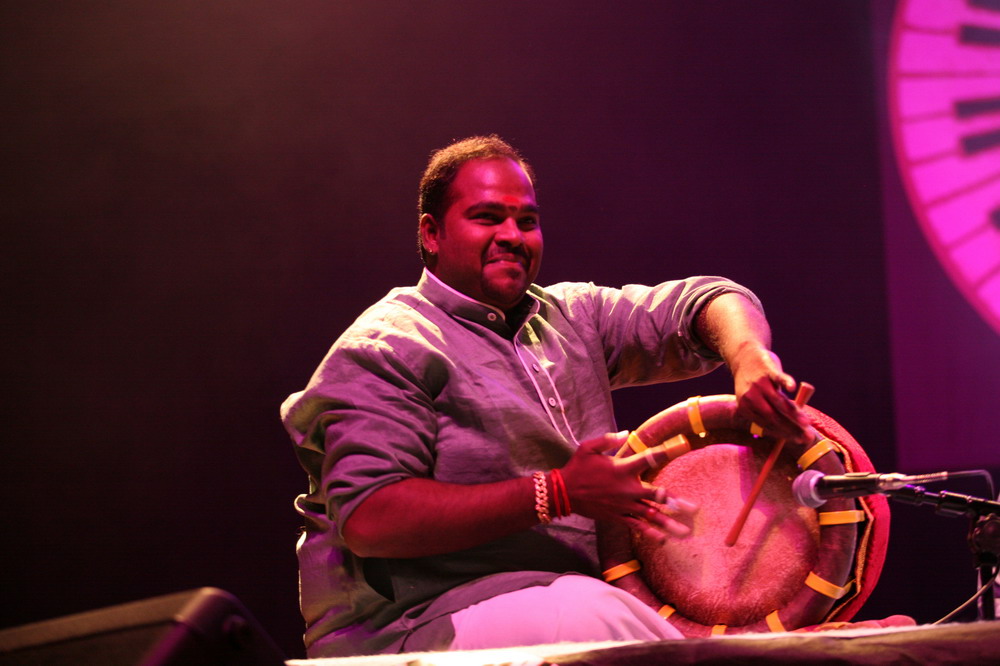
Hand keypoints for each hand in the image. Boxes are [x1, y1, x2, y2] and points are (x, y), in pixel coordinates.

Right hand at [559, 431, 697, 542]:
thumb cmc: (577, 467)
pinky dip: (649, 533)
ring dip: (668, 523)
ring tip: (685, 532)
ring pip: (650, 515)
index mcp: (622, 469)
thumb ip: (609, 440)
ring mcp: (623, 505)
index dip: (668, 450)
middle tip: (693, 508)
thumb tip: (627, 433)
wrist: (563, 493)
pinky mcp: (617, 517)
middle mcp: (627, 489)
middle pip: (657, 495)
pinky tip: (662, 539)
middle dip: (676, 502)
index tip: (685, 444)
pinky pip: (636, 526)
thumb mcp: (589, 447)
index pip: (649, 458)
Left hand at [730, 345, 810, 440]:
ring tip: (807, 422)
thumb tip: (790, 431)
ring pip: (779, 401)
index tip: (799, 440)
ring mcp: (759, 383)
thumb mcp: (756, 399)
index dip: (785, 434)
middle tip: (808, 437)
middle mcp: (751, 397)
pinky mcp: (768, 369)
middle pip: (774, 417)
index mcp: (746, 408)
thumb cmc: (754, 383)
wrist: (744, 356)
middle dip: (792, 428)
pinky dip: (785, 382)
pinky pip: (778, 377)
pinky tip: (792, 387)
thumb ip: (771, 412)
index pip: (768, 425)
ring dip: (794, 413)